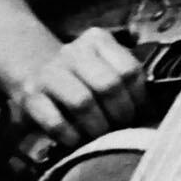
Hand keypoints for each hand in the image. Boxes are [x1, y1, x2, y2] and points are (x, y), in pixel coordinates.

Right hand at [12, 27, 147, 146]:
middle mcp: (73, 51)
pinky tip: (77, 140)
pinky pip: (55, 121)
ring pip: (82, 102)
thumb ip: (126, 81)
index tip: (141, 114)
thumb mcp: (105, 66)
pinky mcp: (30, 96)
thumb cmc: (82, 76)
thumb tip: (150, 113)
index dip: (139, 98)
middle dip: (120, 113)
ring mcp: (49, 72)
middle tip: (122, 127)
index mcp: (98, 40)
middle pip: (108, 85)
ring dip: (97, 126)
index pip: (129, 70)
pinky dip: (71, 135)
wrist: (35, 70)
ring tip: (102, 136)